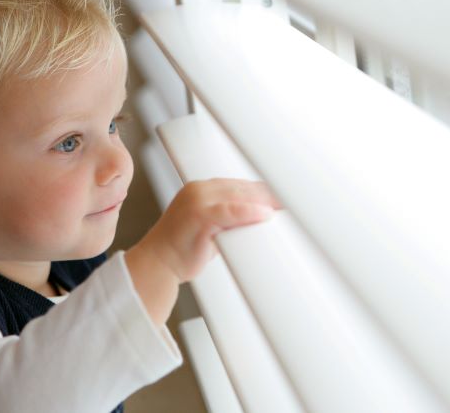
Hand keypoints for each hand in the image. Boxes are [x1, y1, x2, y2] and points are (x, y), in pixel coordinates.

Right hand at [140, 178, 279, 282]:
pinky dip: (248, 212)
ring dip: (265, 202)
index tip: (285, 197)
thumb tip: (262, 217)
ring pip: (239, 196)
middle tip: (292, 203)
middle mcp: (199, 190)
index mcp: (202, 189)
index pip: (241, 185)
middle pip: (244, 188)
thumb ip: (233, 218)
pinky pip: (229, 210)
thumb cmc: (183, 249)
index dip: (265, 192)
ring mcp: (198, 200)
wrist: (158, 265)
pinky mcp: (198, 214)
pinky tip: (265, 215)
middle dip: (269, 196)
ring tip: (285, 208)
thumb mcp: (213, 228)